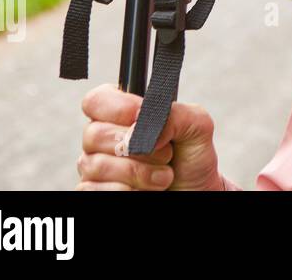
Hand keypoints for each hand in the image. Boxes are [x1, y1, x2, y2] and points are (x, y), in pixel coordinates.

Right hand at [77, 83, 222, 190]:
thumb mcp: (197, 126)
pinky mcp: (94, 191)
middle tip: (166, 153)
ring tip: (163, 176)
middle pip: (94, 134)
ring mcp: (95, 166)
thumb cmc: (191, 158)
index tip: (142, 118)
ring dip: (138, 172)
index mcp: (123, 113)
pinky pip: (94, 189)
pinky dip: (127, 190)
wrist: (196, 192)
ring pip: (96, 164)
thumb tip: (136, 129)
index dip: (118, 107)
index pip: (97, 100)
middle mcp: (104, 138)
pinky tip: (144, 189)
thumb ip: (174, 114)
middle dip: (137, 147)